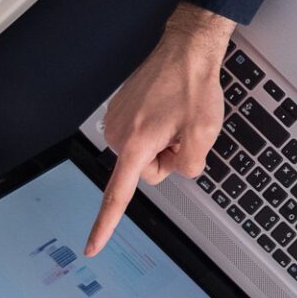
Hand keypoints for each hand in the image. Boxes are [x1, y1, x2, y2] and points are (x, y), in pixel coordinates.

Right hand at [85, 3, 235, 254]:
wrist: (185, 50)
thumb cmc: (194, 87)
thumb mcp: (204, 134)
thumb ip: (191, 166)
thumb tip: (179, 168)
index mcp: (135, 145)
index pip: (118, 195)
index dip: (105, 225)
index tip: (92, 247)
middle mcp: (117, 135)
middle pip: (145, 173)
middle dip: (167, 160)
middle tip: (184, 132)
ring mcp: (115, 121)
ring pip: (143, 155)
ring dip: (164, 143)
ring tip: (176, 116)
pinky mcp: (119, 112)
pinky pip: (140, 137)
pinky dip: (156, 131)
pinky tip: (168, 110)